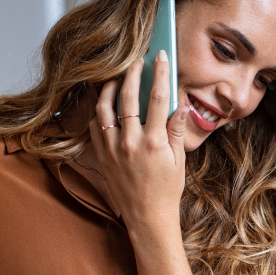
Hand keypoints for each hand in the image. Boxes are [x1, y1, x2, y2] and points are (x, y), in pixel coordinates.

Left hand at [85, 51, 192, 229]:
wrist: (147, 217)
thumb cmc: (166, 191)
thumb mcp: (179, 161)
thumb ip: (176, 132)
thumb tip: (181, 106)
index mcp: (155, 142)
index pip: (159, 98)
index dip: (160, 73)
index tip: (160, 57)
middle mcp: (131, 143)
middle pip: (128, 97)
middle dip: (132, 73)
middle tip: (136, 61)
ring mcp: (113, 149)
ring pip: (105, 108)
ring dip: (110, 89)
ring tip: (116, 79)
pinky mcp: (101, 157)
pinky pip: (94, 127)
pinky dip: (99, 113)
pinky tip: (105, 106)